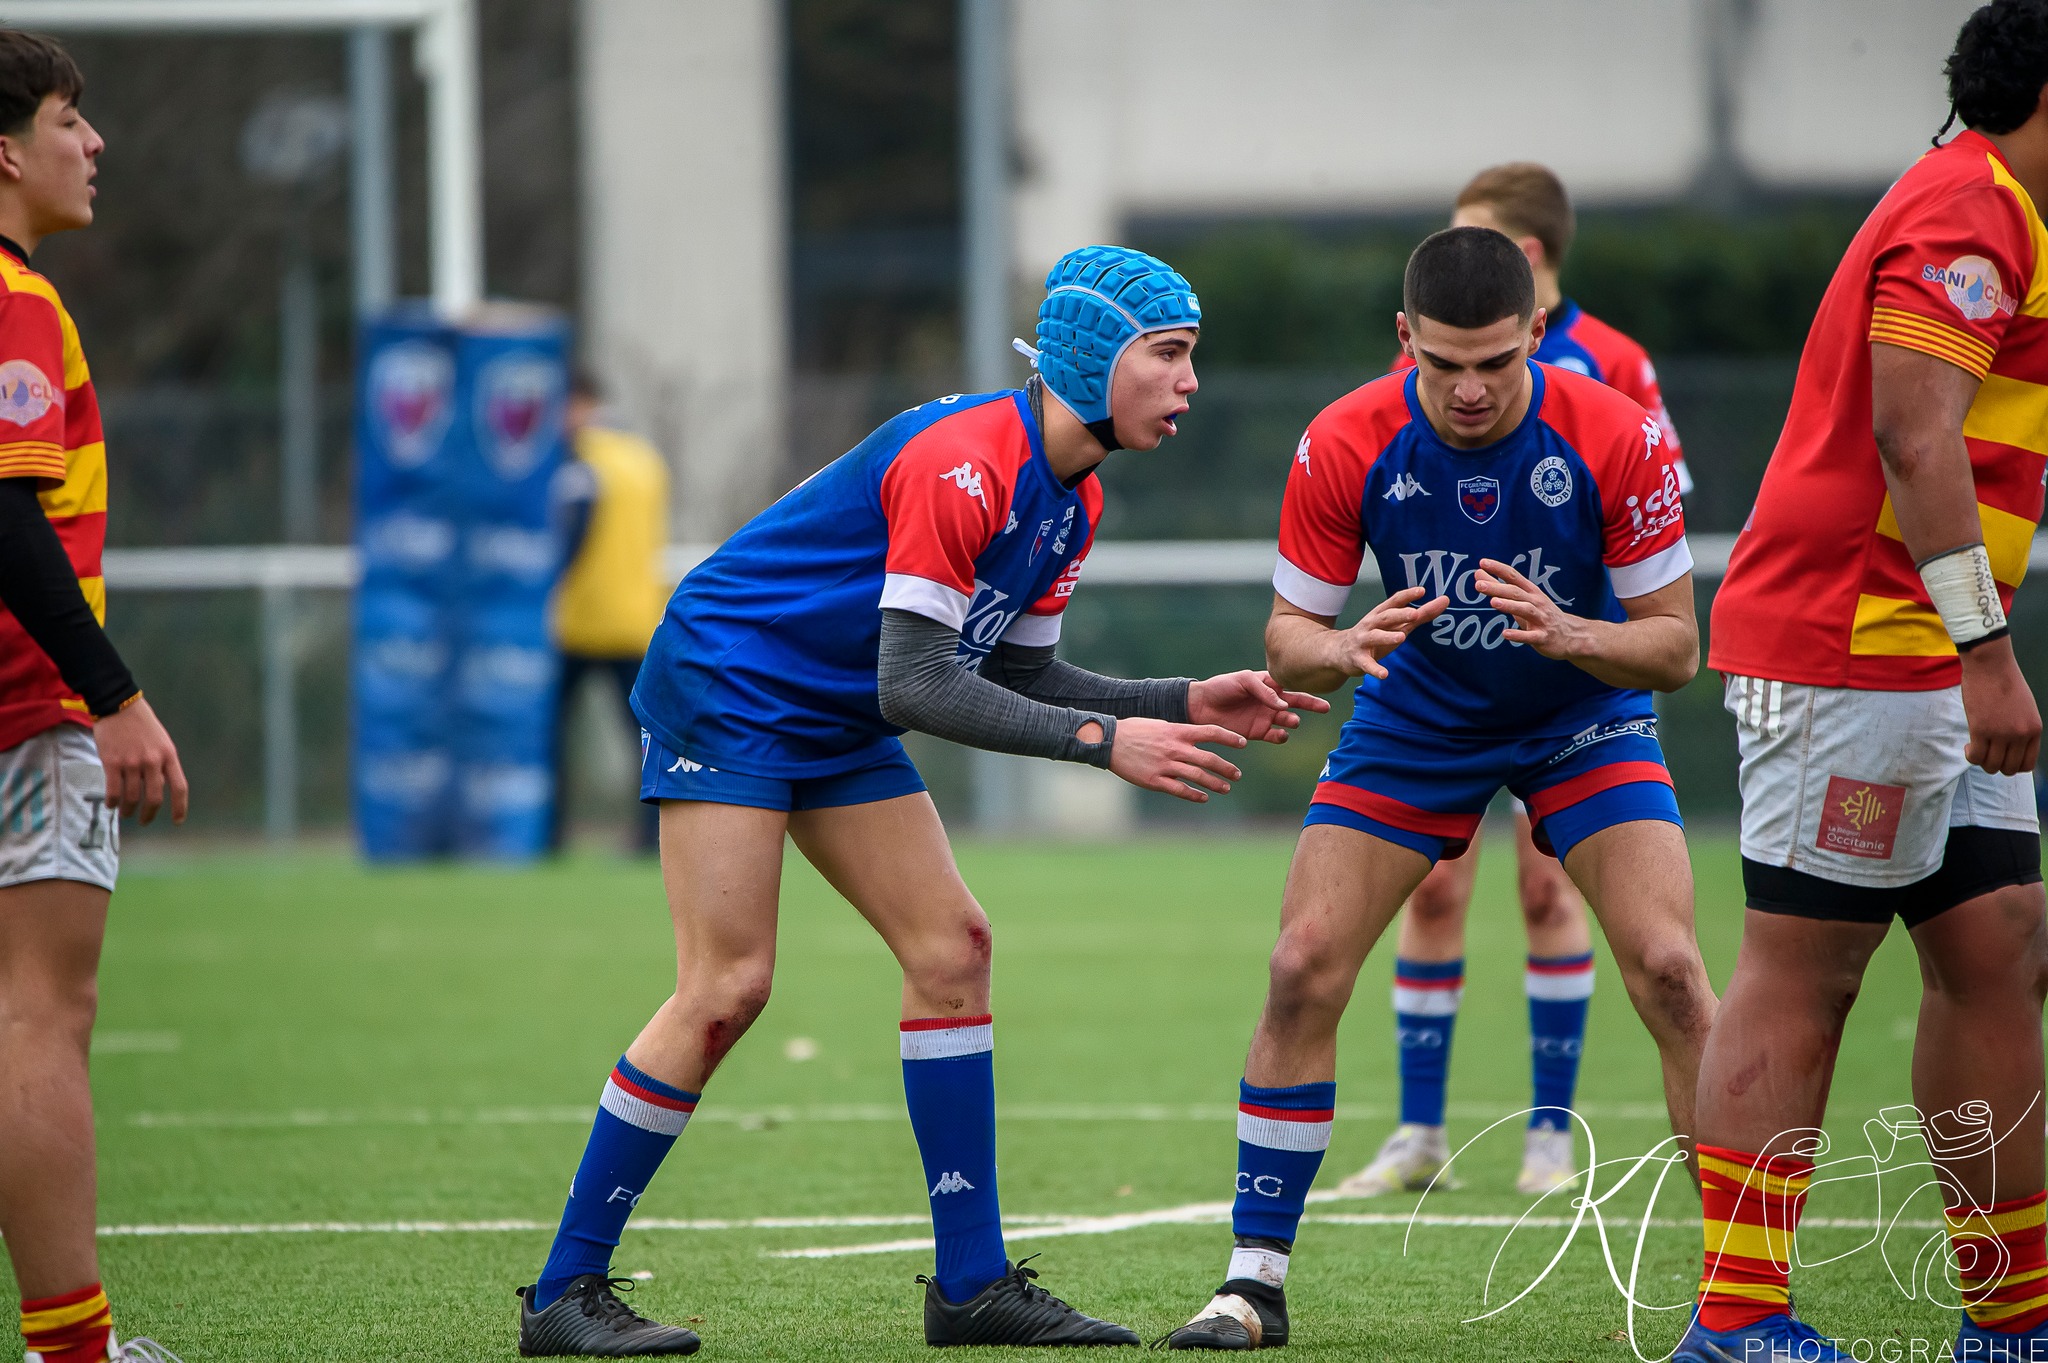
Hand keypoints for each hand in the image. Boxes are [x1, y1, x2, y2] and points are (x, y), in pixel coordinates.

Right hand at [92, 695, 188, 824]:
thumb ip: (162, 763)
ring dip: (128, 810)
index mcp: (169, 755)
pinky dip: (112, 801)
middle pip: (154, 798)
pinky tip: (111, 804)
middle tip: (144, 821)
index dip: (180, 807)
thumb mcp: (161, 741)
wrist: (118, 704)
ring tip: (125, 813)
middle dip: (149, 814)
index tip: (177, 821)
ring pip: (132, 797)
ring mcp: (132, 762)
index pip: (179, 787)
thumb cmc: (142, 723)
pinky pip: (113, 790)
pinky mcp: (112, 762)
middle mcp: (152, 761)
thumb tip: (159, 787)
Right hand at [1106, 716, 1247, 802]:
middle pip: (1208, 759)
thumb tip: (1196, 737)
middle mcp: (1174, 748)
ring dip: (1215, 784)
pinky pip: (1180, 790)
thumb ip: (1179, 732)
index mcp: (1177, 731)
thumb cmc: (1134, 730)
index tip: (1243, 743)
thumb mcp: (1160, 725)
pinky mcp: (1155, 780)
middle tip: (1237, 774)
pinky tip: (1203, 797)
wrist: (1109, 741)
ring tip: (1226, 788)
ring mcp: (1165, 765)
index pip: (1211, 732)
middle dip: (1226, 768)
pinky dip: (1194, 794)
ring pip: (1197, 776)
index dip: (1229, 738)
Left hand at [1189, 669, 1330, 743]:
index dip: (1306, 686)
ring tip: (1291, 720)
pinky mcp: (1257, 732)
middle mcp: (1270, 700)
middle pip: (1296, 702)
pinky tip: (1281, 733)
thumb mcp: (1243, 680)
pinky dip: (1281, 736)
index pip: (1291, 685)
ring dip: (1292, 720)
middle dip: (1312, 704)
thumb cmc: (1221, 687)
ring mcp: (1265, 716)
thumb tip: (1284, 704)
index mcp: (1268, 683)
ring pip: (1288, 719)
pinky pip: (1276, 736)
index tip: (1319, 688)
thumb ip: (1264, 690)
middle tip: (1325, 708)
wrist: (1200, 706)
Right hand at [1327, 587, 1446, 679]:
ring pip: (1374, 637)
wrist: (1338, 652)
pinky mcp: (1358, 659)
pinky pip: (1367, 664)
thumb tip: (1444, 602)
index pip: (1393, 601)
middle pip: (1385, 617)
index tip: (1422, 591)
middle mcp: (1370, 625)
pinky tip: (1385, 674)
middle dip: (1399, 614)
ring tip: (1401, 637)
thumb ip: (1420, 615)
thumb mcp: (1395, 625)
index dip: (1407, 596)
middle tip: (1415, 614)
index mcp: (1380, 615)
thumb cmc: (1372, 636)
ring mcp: (1363, 642)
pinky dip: (1375, 669)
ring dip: (1387, 636)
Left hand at [1476, 558, 1583, 658]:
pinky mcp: (1543, 637)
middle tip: (1478, 585)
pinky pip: (1530, 636)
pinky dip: (1518, 635)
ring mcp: (1541, 620)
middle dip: (1498, 588)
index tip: (1482, 562)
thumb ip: (1499, 587)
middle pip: (1516, 592)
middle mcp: (1537, 603)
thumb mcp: (1521, 600)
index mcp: (1531, 592)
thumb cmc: (1541, 615)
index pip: (1514, 576)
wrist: (1571, 636)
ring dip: (1510, 606)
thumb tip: (1478, 573)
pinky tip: (1505, 634)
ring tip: (1493, 602)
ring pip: (1526, 610)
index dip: (1499, 568)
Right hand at [1960, 639, 2040, 774]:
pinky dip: (1971, 755)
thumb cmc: (2004, 681)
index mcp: (2034, 729)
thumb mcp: (2025, 708)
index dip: (2012, 764)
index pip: (2027, 764)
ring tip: (1976, 747)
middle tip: (1986, 752)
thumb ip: (2022, 728)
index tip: (2001, 756)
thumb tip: (2009, 747)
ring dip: (1982, 761)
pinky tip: (1969, 745)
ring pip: (1991, 766)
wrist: (1990, 665)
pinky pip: (1976, 756)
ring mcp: (2001, 733)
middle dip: (1996, 765)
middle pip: (2009, 768)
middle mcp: (2020, 734)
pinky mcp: (1980, 730)